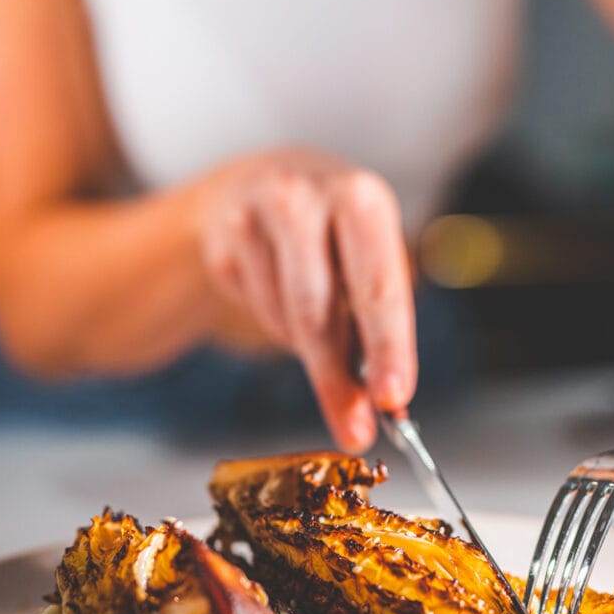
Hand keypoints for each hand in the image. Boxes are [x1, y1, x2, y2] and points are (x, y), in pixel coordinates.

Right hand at [198, 149, 416, 450]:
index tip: (392, 399)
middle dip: (336, 379)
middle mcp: (306, 196)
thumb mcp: (367, 261)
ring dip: (306, 348)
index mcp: (361, 199)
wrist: (259, 183)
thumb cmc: (332, 236)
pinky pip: (253, 309)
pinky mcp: (221, 236)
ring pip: (283, 318)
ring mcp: (255, 214)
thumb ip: (376, 327)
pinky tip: (281, 297)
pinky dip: (275, 323)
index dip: (388, 348)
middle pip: (319, 309)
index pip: (378, 286)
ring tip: (318, 332)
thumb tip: (377, 404)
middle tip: (355, 430)